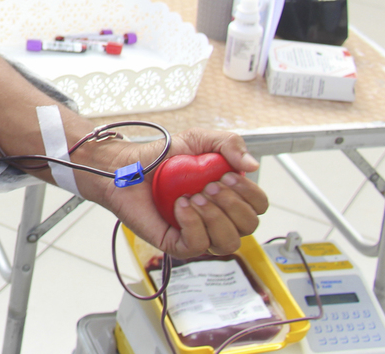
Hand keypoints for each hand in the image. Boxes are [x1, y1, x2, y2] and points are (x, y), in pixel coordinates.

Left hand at [85, 128, 268, 258]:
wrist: (126, 165)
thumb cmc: (160, 156)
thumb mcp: (198, 140)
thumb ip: (229, 144)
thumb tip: (252, 166)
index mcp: (228, 197)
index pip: (258, 207)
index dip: (249, 194)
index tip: (227, 175)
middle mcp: (217, 218)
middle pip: (249, 227)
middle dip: (232, 204)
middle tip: (208, 185)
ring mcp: (198, 233)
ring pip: (228, 243)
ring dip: (215, 217)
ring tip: (194, 196)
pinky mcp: (176, 244)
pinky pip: (197, 246)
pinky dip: (193, 224)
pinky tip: (180, 206)